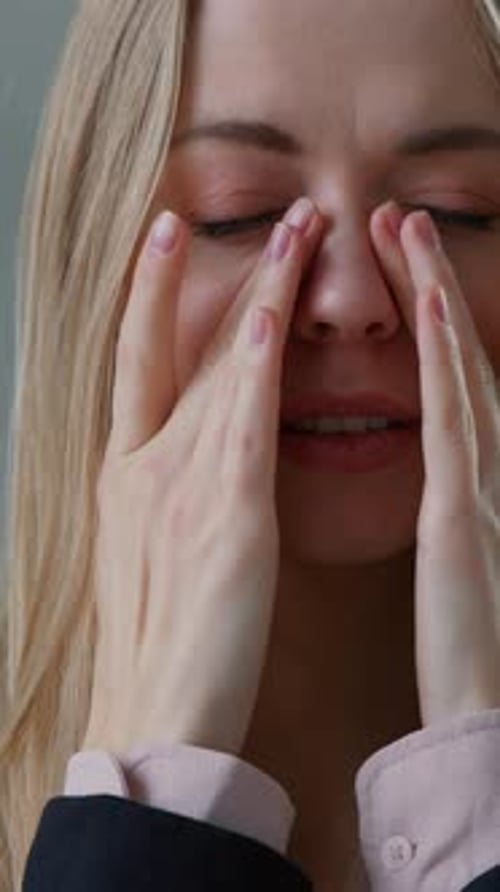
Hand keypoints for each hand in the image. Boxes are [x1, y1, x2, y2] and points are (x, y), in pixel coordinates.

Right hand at [83, 196, 323, 757]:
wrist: (154, 712)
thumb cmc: (158, 639)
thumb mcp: (144, 550)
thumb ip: (163, 490)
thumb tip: (184, 451)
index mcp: (123, 477)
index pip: (133, 365)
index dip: (143, 298)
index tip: (160, 239)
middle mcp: (142, 467)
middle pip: (170, 350)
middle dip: (189, 275)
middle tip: (205, 210)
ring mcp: (180, 486)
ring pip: (220, 370)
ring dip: (256, 294)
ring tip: (291, 229)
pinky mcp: (226, 517)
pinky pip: (241, 425)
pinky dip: (253, 366)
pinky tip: (268, 314)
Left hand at [371, 201, 499, 726]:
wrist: (492, 715)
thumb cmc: (470, 644)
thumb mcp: (460, 554)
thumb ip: (453, 500)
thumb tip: (443, 463)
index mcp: (475, 479)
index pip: (454, 381)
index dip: (437, 317)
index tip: (409, 262)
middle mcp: (488, 468)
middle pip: (459, 357)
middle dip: (436, 283)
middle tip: (406, 220)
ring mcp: (482, 484)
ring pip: (458, 370)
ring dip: (437, 296)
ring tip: (410, 232)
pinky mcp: (463, 513)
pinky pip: (450, 421)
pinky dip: (444, 358)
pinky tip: (426, 307)